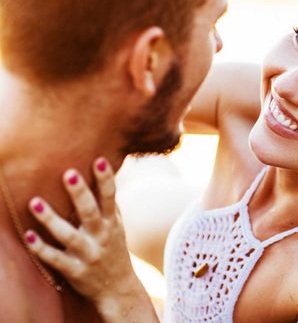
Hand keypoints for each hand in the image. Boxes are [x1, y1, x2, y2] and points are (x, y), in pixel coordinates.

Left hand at [25, 158, 157, 321]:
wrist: (118, 288)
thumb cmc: (113, 249)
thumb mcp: (116, 226)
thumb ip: (109, 204)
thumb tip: (105, 174)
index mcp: (111, 223)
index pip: (110, 197)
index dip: (106, 179)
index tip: (99, 160)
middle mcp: (101, 237)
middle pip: (90, 213)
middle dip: (80, 194)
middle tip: (69, 174)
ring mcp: (88, 255)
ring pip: (68, 236)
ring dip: (51, 220)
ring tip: (35, 202)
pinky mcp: (75, 271)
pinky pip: (56, 259)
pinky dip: (41, 248)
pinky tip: (28, 236)